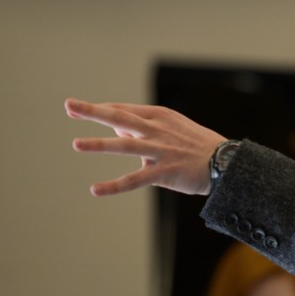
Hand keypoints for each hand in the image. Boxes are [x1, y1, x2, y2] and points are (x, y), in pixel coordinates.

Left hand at [65, 98, 225, 196]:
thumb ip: (144, 128)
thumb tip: (116, 127)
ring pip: (125, 146)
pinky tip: (95, 190)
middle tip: (69, 106)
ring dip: (100, 144)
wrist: (225, 163)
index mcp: (160, 116)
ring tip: (76, 144)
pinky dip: (114, 186)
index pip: (123, 109)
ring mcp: (160, 151)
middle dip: (93, 112)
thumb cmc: (197, 145)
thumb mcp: (173, 127)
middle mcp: (158, 130)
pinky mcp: (164, 172)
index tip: (74, 108)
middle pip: (121, 117)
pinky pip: (135, 180)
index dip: (98, 109)